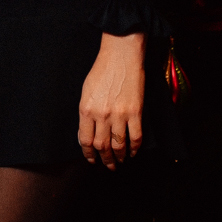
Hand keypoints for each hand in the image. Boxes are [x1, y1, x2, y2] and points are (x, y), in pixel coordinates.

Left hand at [79, 32, 144, 169]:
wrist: (121, 55)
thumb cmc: (102, 70)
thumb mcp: (86, 91)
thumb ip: (86, 113)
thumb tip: (88, 132)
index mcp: (86, 110)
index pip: (85, 141)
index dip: (89, 154)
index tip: (92, 159)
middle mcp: (101, 115)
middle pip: (102, 147)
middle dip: (105, 160)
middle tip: (108, 166)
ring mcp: (119, 115)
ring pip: (119, 145)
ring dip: (119, 157)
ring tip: (120, 162)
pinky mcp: (135, 112)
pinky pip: (136, 137)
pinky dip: (135, 148)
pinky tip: (133, 152)